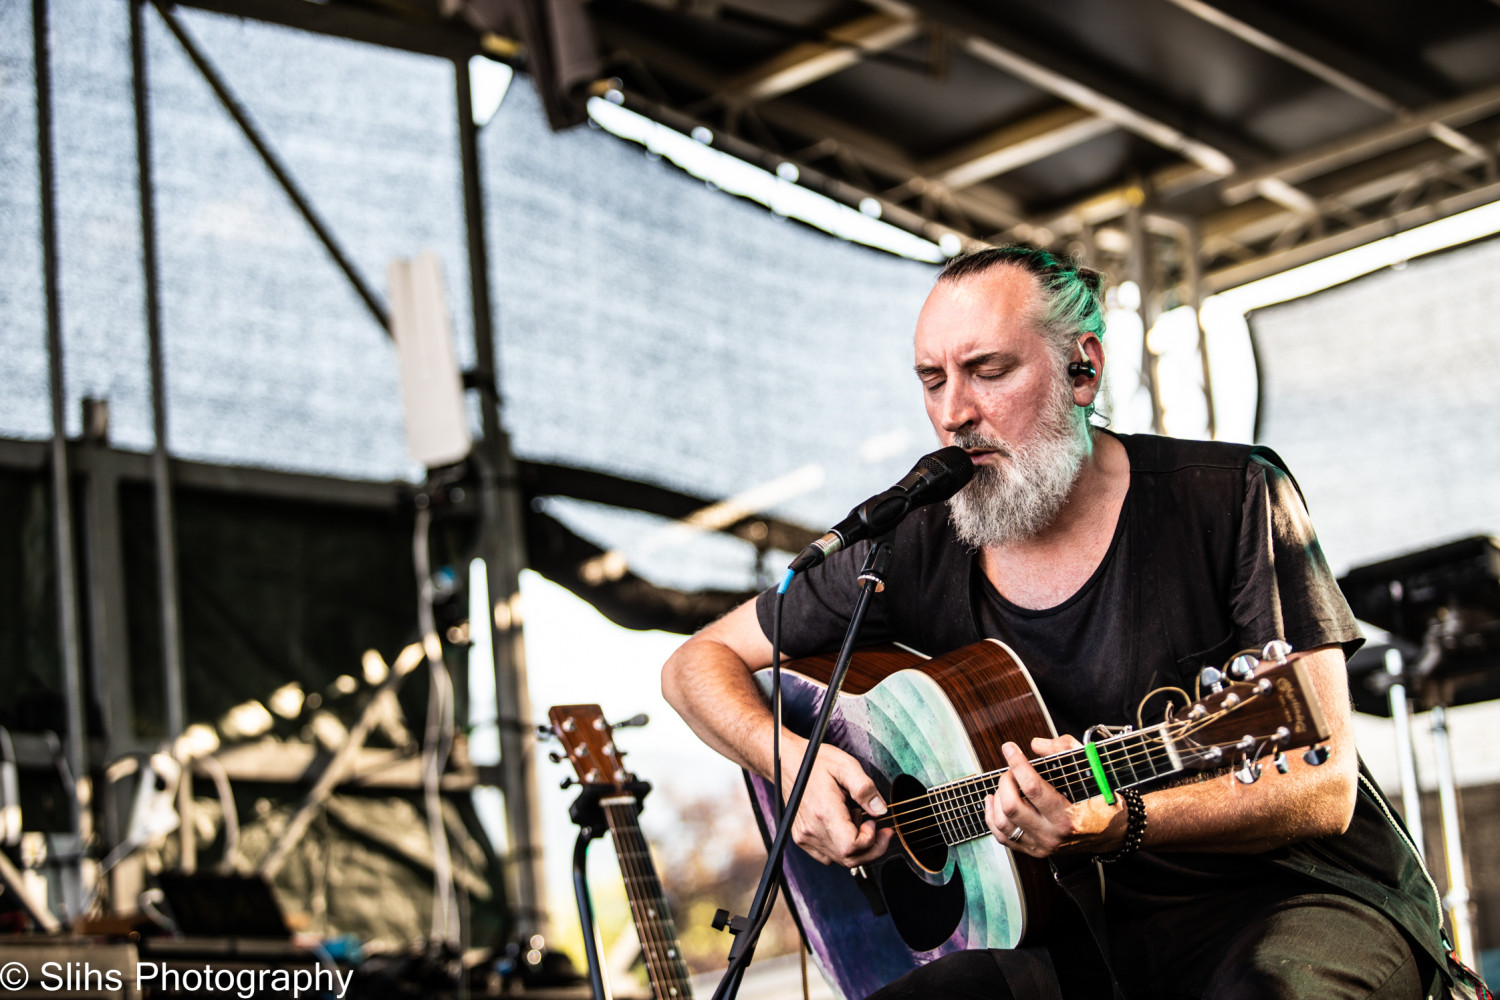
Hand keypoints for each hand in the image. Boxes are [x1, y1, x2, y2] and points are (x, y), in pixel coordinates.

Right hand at [783, 740, 893, 866]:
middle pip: (848, 858)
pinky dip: (841, 848)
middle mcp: (812, 829)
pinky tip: (843, 826)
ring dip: (856, 846)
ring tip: (855, 818)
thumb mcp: (846, 765)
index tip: (875, 822)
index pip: (851, 846)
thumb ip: (865, 788)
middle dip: (871, 848)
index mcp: (824, 812)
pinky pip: (828, 856)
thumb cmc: (816, 762)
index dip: (870, 840)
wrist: (787, 763)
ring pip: (840, 859)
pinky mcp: (801, 838)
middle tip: (880, 830)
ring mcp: (805, 836)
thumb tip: (881, 810)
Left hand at [983, 735, 1121, 857]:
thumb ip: (1064, 750)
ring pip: (1003, 822)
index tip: (1009, 748)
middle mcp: (1053, 834)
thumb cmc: (1102, 798)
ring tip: (1005, 783)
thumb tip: (1035, 745)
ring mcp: (1042, 845)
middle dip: (1006, 781)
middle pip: (1012, 806)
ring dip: (997, 797)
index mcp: (1068, 816)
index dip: (1017, 764)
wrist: (1112, 832)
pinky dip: (992, 816)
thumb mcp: (1091, 768)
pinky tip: (994, 800)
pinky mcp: (1034, 850)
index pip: (1033, 788)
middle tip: (1012, 770)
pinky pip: (1003, 837)